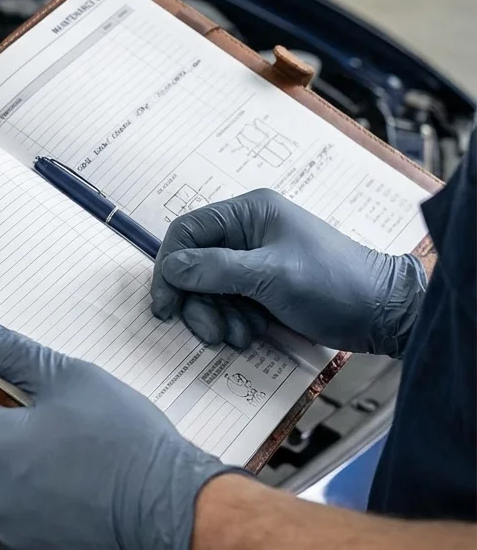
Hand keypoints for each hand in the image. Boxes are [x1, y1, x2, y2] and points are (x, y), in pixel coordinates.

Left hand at [0, 320, 238, 549]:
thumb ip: (15, 356)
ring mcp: (13, 528)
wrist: (175, 515)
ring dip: (29, 471)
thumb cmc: (127, 445)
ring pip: (6, 486)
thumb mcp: (71, 379)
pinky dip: (47, 506)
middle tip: (58, 422)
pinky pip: (28, 519)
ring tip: (79, 459)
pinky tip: (84, 492)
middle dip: (9, 434)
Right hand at [150, 188, 425, 354]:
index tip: (166, 307)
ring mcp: (254, 259)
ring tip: (241, 337)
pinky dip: (232, 321)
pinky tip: (252, 334)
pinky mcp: (261, 286)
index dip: (169, 268)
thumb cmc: (331, 284)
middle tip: (211, 333)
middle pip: (193, 265)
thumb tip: (170, 268)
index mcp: (248, 212)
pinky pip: (228, 302)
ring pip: (208, 288)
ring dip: (216, 317)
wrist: (383, 314)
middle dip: (198, 302)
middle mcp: (246, 231)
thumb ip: (215, 269)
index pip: (186, 232)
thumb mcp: (271, 275)